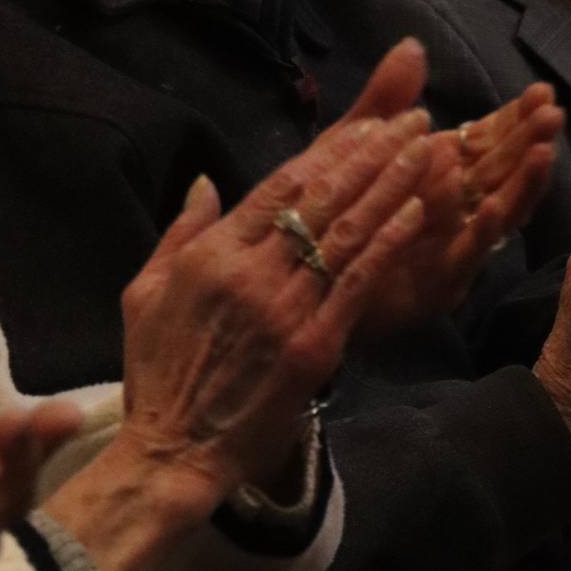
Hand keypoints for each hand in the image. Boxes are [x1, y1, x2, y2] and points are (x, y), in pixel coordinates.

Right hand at [43, 103, 431, 570]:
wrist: (173, 451)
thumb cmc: (157, 375)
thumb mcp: (144, 293)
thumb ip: (179, 232)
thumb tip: (207, 181)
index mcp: (210, 254)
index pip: (280, 184)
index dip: (330, 149)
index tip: (368, 123)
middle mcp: (250, 272)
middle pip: (322, 198)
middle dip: (373, 153)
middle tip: (413, 118)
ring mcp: (284, 308)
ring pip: (347, 232)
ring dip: (392, 185)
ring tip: (427, 148)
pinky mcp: (313, 345)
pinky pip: (358, 282)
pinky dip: (390, 242)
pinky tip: (419, 211)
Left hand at [330, 41, 561, 334]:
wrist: (301, 274)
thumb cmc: (331, 208)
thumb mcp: (355, 142)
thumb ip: (387, 99)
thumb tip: (414, 46)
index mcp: (441, 174)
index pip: (490, 142)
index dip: (515, 118)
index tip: (540, 91)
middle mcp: (455, 209)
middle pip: (503, 173)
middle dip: (530, 144)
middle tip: (554, 113)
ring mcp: (451, 247)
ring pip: (498, 213)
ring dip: (522, 184)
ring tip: (543, 153)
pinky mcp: (437, 283)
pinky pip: (464, 256)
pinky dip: (480, 232)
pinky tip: (489, 206)